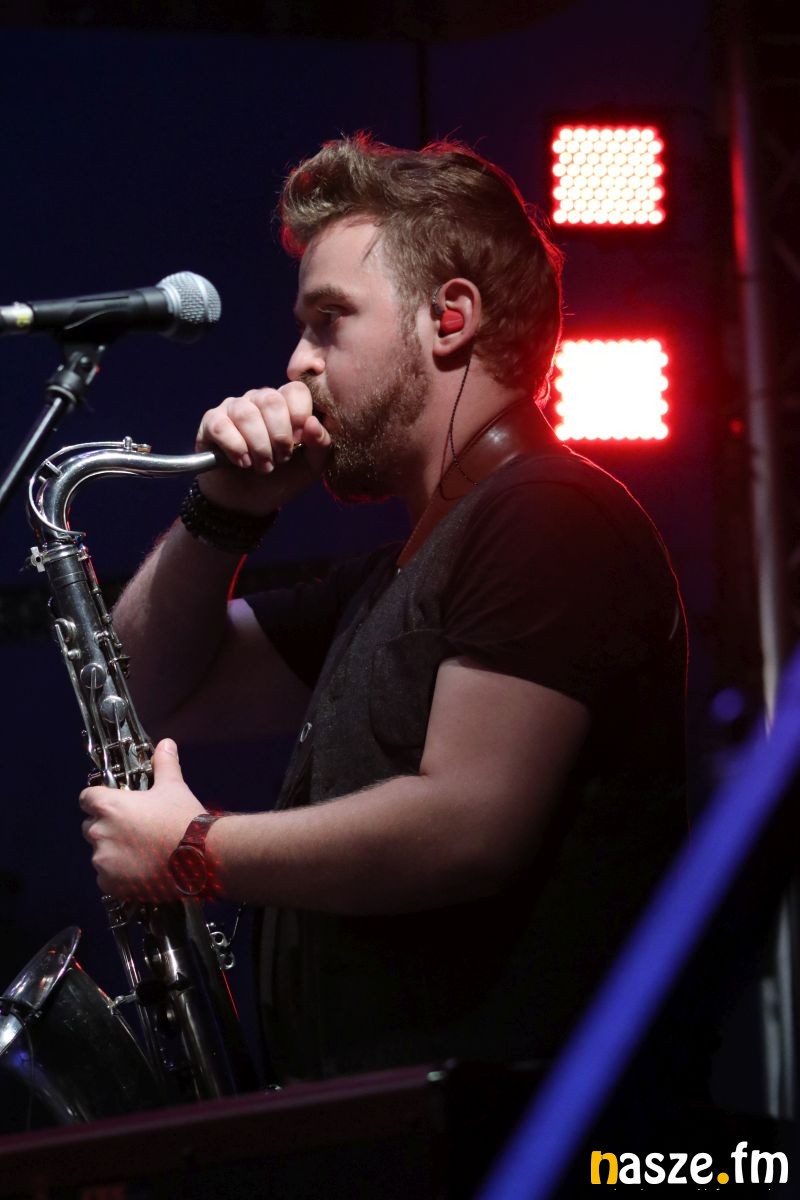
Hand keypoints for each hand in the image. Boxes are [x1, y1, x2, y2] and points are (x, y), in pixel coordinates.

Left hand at [79, 739, 204, 901]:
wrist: (201, 857)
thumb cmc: (183, 819)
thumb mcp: (174, 787)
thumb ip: (164, 764)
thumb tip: (166, 743)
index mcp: (109, 806)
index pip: (87, 798)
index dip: (99, 801)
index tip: (115, 806)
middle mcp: (100, 832)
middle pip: (91, 827)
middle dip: (107, 828)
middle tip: (134, 831)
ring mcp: (103, 861)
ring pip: (100, 853)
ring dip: (114, 853)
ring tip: (142, 854)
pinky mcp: (110, 884)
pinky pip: (106, 877)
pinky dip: (119, 875)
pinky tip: (141, 871)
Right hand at [195, 382, 330, 515]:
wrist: (248, 502)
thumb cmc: (281, 478)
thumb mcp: (311, 466)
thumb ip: (321, 444)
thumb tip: (313, 423)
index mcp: (286, 404)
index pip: (296, 389)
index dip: (299, 416)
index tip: (298, 444)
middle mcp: (259, 400)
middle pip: (271, 399)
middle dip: (279, 436)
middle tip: (281, 459)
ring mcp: (233, 408)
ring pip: (246, 414)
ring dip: (258, 446)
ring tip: (263, 467)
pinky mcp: (211, 422)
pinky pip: (221, 426)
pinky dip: (235, 448)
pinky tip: (241, 462)